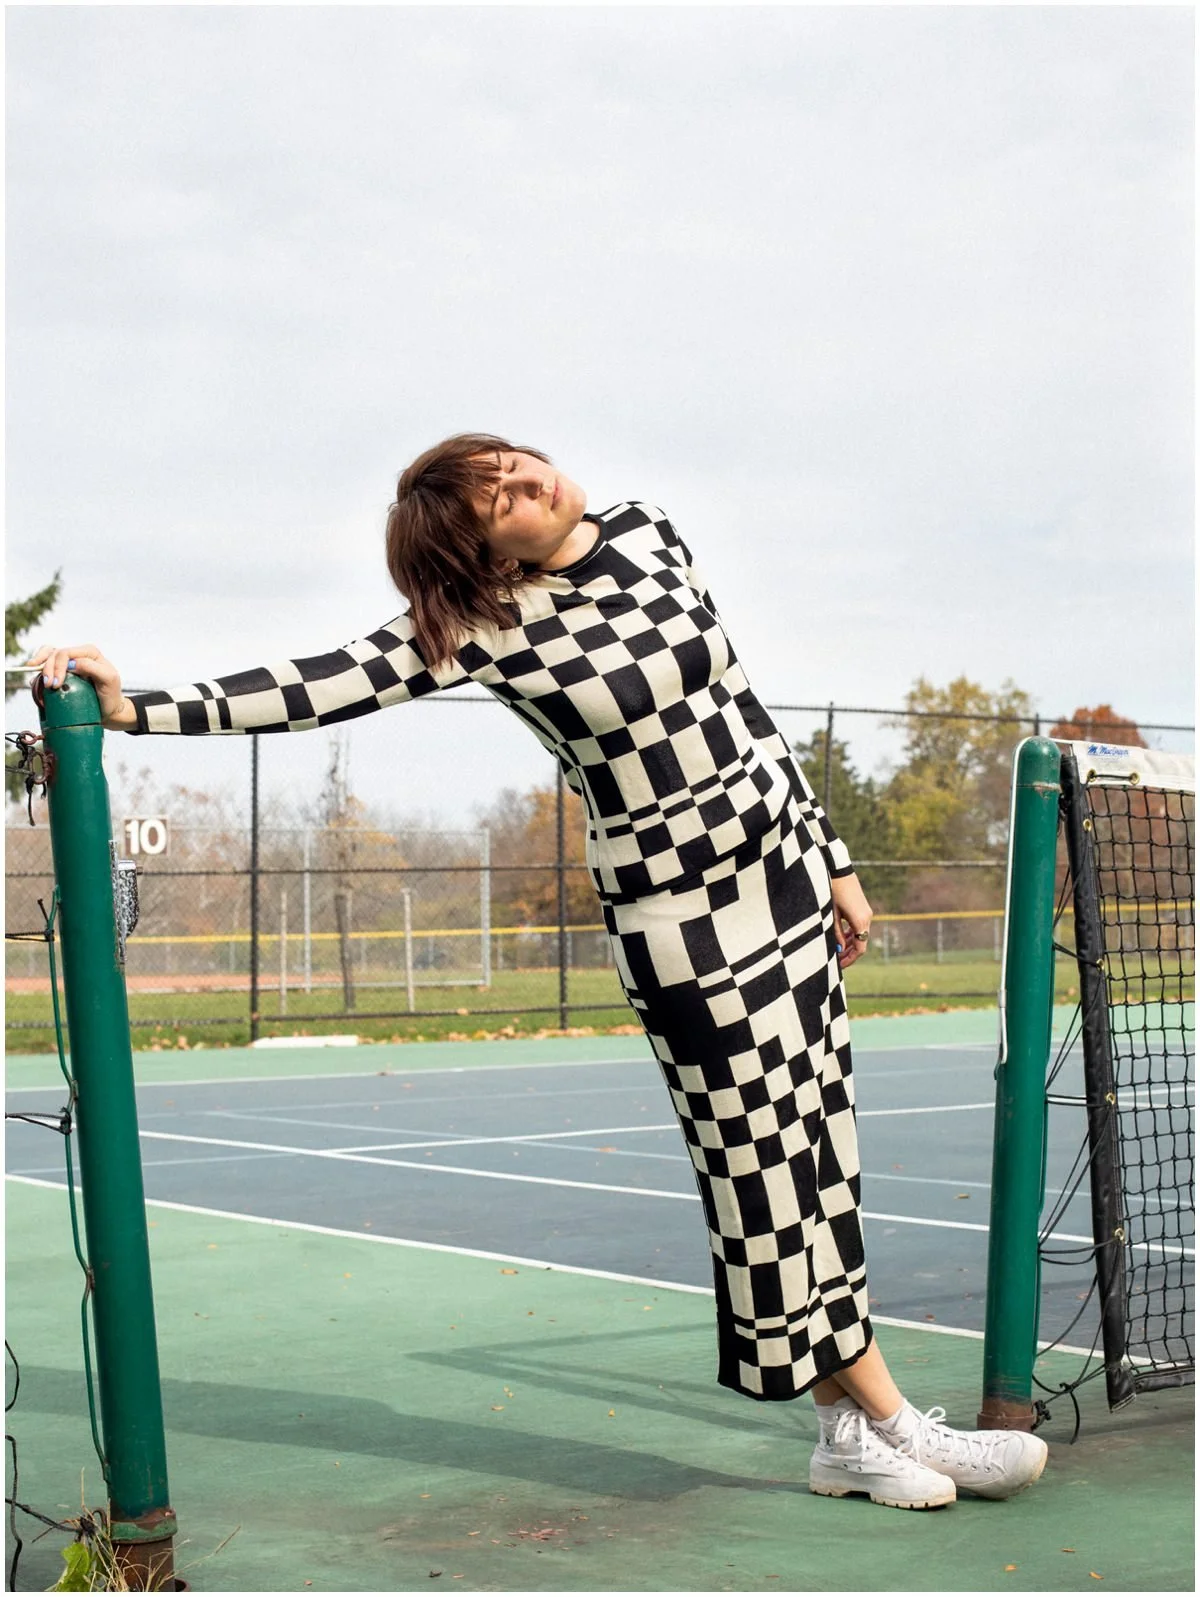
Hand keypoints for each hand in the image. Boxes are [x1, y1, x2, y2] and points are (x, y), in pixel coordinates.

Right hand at [21, 644, 135, 729]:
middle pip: (55, 654)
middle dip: (48, 669)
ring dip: (41, 666)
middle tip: (49, 686)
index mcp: (89, 652)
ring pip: (48, 655)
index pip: (66, 653)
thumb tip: (71, 664)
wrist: (109, 709)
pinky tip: (36, 679)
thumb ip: (92, 667)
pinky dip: (39, 669)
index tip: (55, 685)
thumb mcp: (108, 679)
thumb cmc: (110, 694)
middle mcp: (78, 654)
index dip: (58, 667)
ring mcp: (70, 662)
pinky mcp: (63, 671)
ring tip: (40, 681)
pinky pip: (46, 664)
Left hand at [830, 871, 872, 970]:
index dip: (850, 959)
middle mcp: (867, 918)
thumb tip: (840, 950)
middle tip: (837, 961)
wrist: (838, 870)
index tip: (839, 965)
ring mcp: (867, 912)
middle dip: (850, 953)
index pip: (860, 948)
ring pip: (861, 934)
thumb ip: (835, 934)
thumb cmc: (831, 891)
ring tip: (836, 951)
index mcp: (860, 921)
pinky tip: (840, 937)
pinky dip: (851, 933)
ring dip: (850, 944)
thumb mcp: (830, 915)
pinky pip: (859, 926)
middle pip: (861, 942)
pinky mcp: (863, 908)